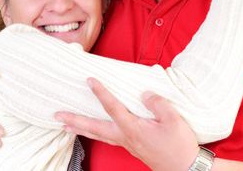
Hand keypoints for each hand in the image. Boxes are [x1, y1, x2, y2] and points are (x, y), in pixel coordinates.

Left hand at [55, 78, 198, 170]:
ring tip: (64, 125)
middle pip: (94, 127)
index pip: (112, 107)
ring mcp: (125, 143)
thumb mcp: (173, 120)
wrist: (185, 169)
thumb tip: (144, 94)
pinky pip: (105, 138)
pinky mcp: (130, 146)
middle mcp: (124, 137)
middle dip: (74, 120)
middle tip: (56, 115)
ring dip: (79, 128)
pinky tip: (91, 131)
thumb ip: (157, 104)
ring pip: (97, 134)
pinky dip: (93, 133)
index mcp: (133, 128)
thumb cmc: (179, 146)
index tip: (90, 80)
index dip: (100, 92)